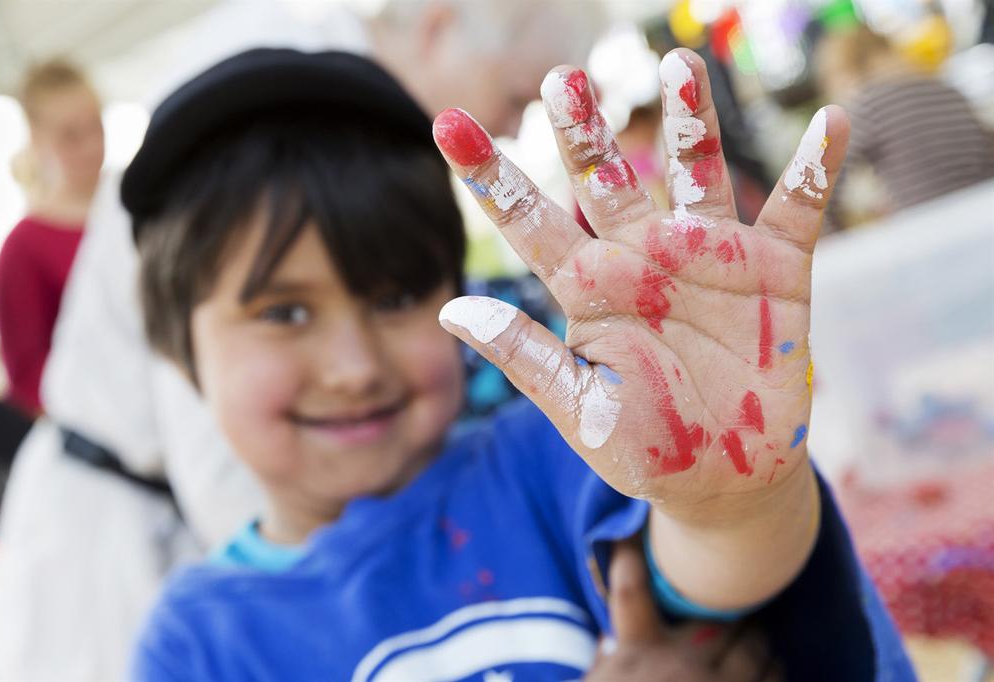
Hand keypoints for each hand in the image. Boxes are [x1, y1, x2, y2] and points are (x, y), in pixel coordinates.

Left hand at [433, 49, 846, 520]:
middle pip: (607, 180)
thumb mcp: (579, 407)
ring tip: (679, 65)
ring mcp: (710, 259)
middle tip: (560, 79)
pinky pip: (798, 210)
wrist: (723, 478)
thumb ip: (524, 355)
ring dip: (691, 123)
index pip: (531, 223)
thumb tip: (452, 310)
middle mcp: (644, 258)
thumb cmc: (644, 445)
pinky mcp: (774, 272)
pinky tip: (831, 124)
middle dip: (584, 132)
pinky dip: (814, 170)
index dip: (493, 177)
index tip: (450, 126)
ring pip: (696, 175)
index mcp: (589, 289)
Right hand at [585, 541, 781, 681]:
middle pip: (712, 616)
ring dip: (760, 638)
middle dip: (731, 607)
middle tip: (739, 596)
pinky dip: (775, 673)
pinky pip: (772, 681)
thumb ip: (608, 669)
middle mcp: (678, 666)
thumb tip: (609, 646)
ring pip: (752, 646)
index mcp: (634, 657)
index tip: (632, 528)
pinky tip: (775, 669)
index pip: (630, 592)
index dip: (629, 555)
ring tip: (761, 635)